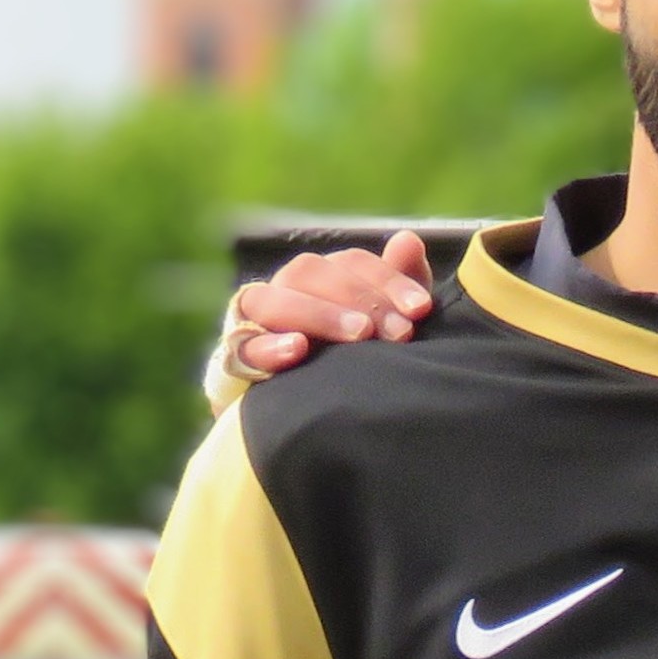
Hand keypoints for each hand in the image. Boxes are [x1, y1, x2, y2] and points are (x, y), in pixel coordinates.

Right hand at [226, 230, 435, 377]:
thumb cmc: (358, 358)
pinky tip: (299, 349)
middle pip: (309, 272)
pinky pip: (240, 348)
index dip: (387, 279)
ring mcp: (254, 323)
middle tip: (399, 332)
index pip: (349, 262)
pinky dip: (268, 346)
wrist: (313, 419)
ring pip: (272, 300)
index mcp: (321, 278)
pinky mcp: (236, 362)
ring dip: (319, 314)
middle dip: (359, 298)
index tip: (421, 308)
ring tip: (359, 334)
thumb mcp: (387, 321)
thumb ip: (399, 283)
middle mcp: (284, 291)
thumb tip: (408, 239)